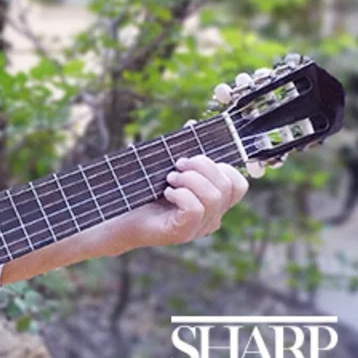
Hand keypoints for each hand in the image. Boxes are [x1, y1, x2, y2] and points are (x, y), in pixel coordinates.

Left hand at [101, 155, 249, 252]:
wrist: (119, 218)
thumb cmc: (143, 192)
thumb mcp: (166, 168)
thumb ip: (181, 150)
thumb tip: (192, 125)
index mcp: (213, 203)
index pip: (238, 185)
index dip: (221, 167)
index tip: (193, 161)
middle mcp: (212, 218)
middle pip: (227, 187)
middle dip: (202, 167)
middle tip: (177, 166)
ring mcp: (198, 228)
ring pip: (214, 197)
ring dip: (190, 180)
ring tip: (169, 179)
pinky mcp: (182, 233)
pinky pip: (195, 209)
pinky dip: (181, 194)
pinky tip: (167, 193)